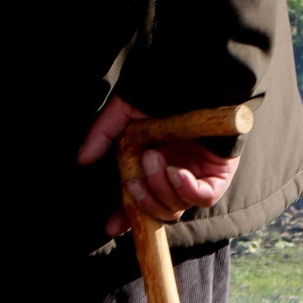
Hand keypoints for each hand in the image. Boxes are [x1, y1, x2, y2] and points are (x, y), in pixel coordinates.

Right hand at [78, 95, 241, 235]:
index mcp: (154, 163)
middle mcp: (176, 172)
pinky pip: (204, 197)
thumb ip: (104, 134)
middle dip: (142, 200)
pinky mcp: (219, 173)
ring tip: (155, 158)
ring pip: (176, 205)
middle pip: (157, 210)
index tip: (113, 225)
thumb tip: (83, 158)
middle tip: (133, 178)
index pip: (141, 201)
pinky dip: (187, 190)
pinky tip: (177, 172)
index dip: (127, 216)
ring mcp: (198, 174)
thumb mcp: (127, 110)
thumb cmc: (164, 91)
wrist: (200, 77)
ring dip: (160, 187)